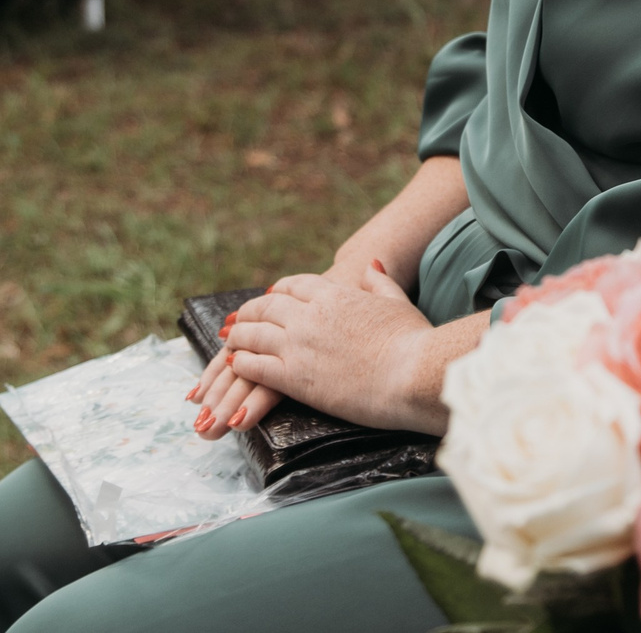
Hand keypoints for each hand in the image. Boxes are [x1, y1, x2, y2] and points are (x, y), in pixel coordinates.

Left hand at [189, 263, 440, 437]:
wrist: (412, 373)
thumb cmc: (412, 340)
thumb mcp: (398, 302)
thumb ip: (380, 282)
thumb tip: (371, 264)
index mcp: (335, 294)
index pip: (295, 285)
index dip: (278, 291)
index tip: (270, 297)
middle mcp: (310, 315)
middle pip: (267, 306)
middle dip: (250, 311)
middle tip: (239, 318)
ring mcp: (299, 345)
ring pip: (253, 334)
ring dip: (238, 335)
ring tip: (228, 339)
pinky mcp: (294, 377)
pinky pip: (254, 365)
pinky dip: (241, 362)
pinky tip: (234, 364)